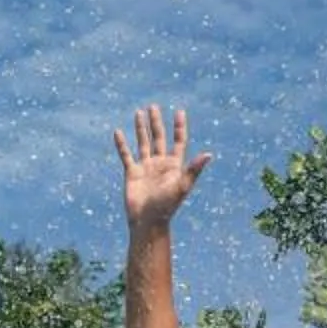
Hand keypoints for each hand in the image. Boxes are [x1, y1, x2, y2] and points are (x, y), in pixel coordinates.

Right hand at [116, 105, 212, 230]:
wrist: (148, 221)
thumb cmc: (168, 206)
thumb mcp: (182, 185)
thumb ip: (194, 169)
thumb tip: (209, 154)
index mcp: (175, 166)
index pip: (179, 141)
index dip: (179, 127)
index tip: (179, 111)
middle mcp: (160, 164)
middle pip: (159, 138)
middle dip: (156, 122)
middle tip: (153, 106)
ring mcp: (146, 168)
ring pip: (143, 143)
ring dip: (141, 128)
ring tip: (138, 113)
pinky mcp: (132, 173)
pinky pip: (126, 155)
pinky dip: (121, 144)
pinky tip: (117, 132)